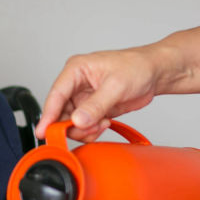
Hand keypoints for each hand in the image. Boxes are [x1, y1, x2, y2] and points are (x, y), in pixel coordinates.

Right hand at [36, 47, 162, 140]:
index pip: (56, 95)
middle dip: (71, 125)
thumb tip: (77, 120)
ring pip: (71, 122)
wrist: (155, 73)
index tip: (44, 131)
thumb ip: (95, 105)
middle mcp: (76, 84)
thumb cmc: (137, 67)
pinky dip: (91, 131)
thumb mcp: (116, 86)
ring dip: (84, 129)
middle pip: (61, 113)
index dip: (48, 115)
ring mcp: (84, 98)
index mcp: (76, 70)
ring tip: (101, 124)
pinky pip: (84, 126)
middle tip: (87, 129)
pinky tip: (104, 124)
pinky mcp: (93, 109)